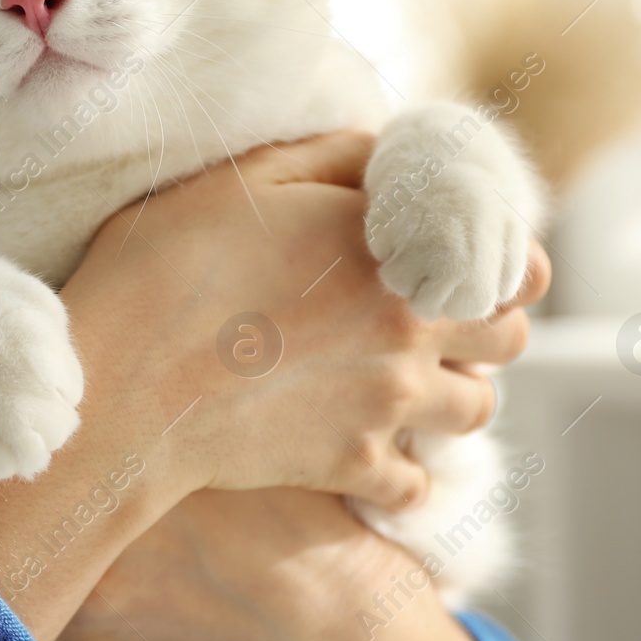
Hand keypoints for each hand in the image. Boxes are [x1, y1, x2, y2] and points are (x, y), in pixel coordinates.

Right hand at [0, 131, 540, 640]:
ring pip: (477, 411)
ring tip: (408, 380)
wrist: (124, 383)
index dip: (506, 261)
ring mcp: (386, 406)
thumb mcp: (245, 179)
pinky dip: (405, 471)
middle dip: (489, 325)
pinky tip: (369, 447)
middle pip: (512, 338)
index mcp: (394, 253)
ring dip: (455, 393)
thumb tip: (383, 154)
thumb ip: (333, 156)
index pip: (516, 264)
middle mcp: (409, 331)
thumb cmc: (168, 266)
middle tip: (442, 317)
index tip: (468, 261)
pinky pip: (416, 486)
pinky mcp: (350, 465)